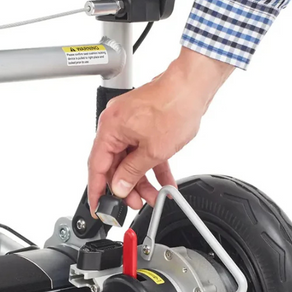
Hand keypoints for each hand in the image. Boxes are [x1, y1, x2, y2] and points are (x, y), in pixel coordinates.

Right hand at [88, 47, 234, 211]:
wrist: (195, 83)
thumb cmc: (174, 105)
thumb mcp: (153, 150)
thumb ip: (132, 172)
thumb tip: (120, 187)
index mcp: (110, 129)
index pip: (97, 167)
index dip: (97, 191)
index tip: (98, 208)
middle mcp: (115, 125)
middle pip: (114, 165)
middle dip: (126, 187)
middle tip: (134, 203)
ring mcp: (129, 123)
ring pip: (130, 160)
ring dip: (140, 179)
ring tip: (152, 195)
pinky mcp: (143, 123)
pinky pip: (141, 150)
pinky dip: (151, 165)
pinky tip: (163, 181)